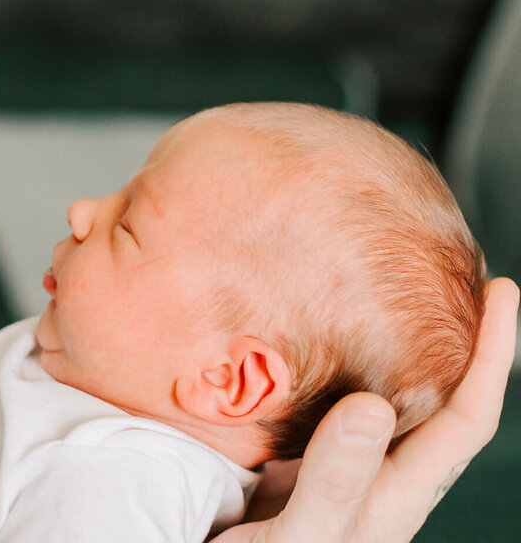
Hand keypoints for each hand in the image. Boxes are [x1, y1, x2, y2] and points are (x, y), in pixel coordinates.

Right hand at [214, 276, 517, 542]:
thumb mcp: (300, 537)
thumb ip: (335, 481)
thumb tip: (374, 405)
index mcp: (395, 500)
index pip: (466, 421)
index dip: (494, 357)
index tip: (503, 291)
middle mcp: (380, 483)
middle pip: (446, 408)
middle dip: (467, 346)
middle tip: (461, 283)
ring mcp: (343, 477)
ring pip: (395, 407)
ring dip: (411, 356)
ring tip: (402, 303)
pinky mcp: (301, 469)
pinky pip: (337, 410)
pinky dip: (344, 370)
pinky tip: (321, 349)